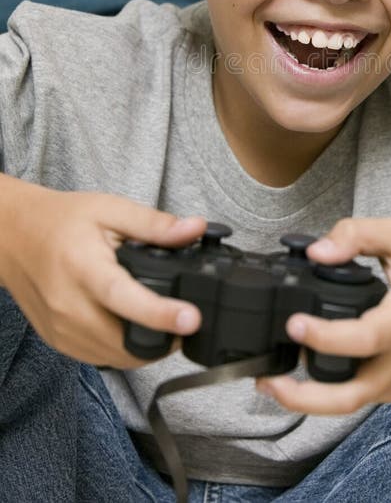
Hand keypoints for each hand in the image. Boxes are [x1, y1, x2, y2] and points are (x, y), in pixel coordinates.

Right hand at [0, 181, 204, 366]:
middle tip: (187, 321)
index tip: (191, 318)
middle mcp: (68, 305)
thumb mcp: (110, 210)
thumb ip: (155, 224)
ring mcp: (61, 329)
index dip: (160, 313)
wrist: (14, 236)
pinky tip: (135, 328)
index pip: (124, 298)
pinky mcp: (58, 341)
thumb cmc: (61, 221)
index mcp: (83, 267)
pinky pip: (99, 358)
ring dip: (146, 349)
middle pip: (123, 341)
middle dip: (163, 338)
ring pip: (115, 357)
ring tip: (166, 324)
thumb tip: (195, 229)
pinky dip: (123, 350)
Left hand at [256, 218, 390, 413]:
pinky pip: (364, 396)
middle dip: (303, 397)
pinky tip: (309, 374)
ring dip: (312, 398)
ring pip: (354, 402)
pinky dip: (334, 392)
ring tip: (275, 380)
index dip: (325, 337)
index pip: (364, 339)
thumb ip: (356, 235)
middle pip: (351, 395)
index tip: (294, 324)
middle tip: (266, 381)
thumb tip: (316, 252)